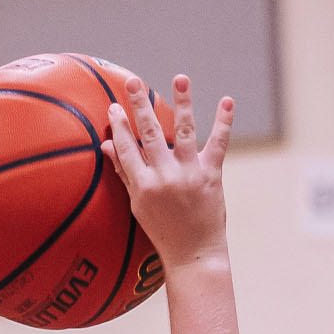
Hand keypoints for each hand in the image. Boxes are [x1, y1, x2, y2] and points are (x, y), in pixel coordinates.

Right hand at [102, 73, 233, 267]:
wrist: (194, 254)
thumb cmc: (162, 231)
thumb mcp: (138, 204)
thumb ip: (125, 172)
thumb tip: (106, 145)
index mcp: (143, 186)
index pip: (126, 149)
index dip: (119, 127)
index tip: (113, 106)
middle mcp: (165, 177)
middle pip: (150, 134)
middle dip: (140, 105)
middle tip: (133, 81)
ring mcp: (189, 175)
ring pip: (184, 131)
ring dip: (182, 103)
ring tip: (180, 78)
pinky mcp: (212, 176)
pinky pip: (218, 144)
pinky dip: (224, 123)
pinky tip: (227, 101)